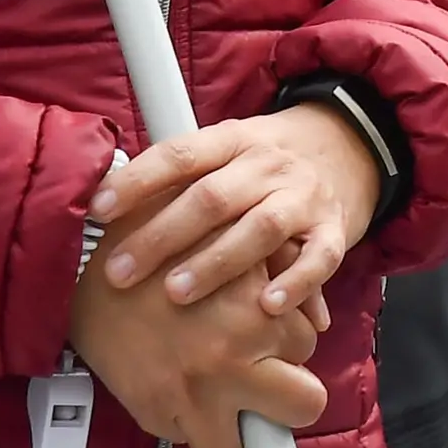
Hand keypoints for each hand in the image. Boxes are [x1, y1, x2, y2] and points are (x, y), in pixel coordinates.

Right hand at [67, 240, 323, 447]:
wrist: (79, 269)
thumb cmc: (159, 244)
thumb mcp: (232, 238)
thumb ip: (283, 268)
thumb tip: (318, 318)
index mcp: (257, 316)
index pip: (308, 345)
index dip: (289, 340)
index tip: (270, 336)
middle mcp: (232, 362)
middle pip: (304, 407)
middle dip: (291, 397)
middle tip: (268, 382)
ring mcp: (192, 397)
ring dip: (241, 429)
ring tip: (227, 403)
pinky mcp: (154, 415)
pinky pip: (186, 436)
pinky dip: (187, 418)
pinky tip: (177, 384)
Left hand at [91, 107, 381, 322]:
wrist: (348, 146)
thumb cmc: (264, 163)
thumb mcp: (225, 151)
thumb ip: (179, 177)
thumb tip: (101, 211)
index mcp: (233, 141)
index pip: (180, 154)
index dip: (138, 181)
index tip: (98, 210)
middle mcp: (268, 165)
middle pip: (212, 198)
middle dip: (162, 236)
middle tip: (119, 272)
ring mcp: (303, 196)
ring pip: (260, 227)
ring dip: (216, 261)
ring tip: (176, 292)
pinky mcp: (334, 228)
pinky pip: (319, 258)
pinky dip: (296, 283)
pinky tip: (268, 306)